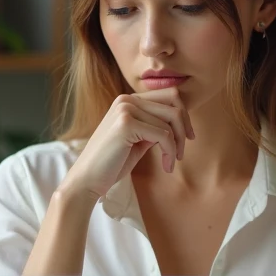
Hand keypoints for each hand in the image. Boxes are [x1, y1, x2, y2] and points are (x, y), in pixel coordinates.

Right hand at [59, 88, 194, 200]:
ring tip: (170, 163)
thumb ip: (154, 127)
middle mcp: (126, 99)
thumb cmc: (112, 163)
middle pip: (174, 104)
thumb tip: (180, 122)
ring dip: (177, 146)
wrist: (87, 180)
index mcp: (128, 100)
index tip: (188, 138)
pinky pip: (163, 135)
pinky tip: (166, 167)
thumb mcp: (138, 140)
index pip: (169, 96)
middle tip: (181, 153)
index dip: (184, 117)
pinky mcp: (126, 124)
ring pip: (171, 122)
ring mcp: (125, 109)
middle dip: (184, 129)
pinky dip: (170, 153)